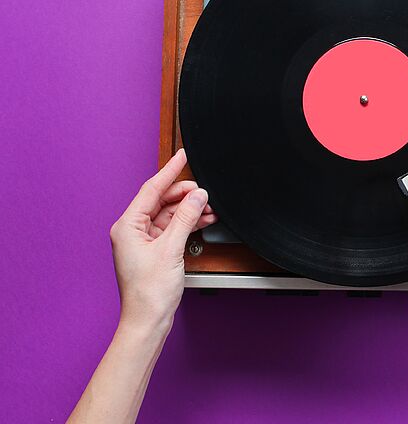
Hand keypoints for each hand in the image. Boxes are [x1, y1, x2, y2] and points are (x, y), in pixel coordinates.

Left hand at [109, 149, 215, 331]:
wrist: (148, 321)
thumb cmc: (149, 292)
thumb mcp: (171, 249)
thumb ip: (186, 218)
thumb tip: (198, 195)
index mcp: (127, 226)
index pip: (152, 189)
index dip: (170, 171)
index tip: (183, 155)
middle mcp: (132, 231)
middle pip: (162, 200)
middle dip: (185, 194)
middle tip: (205, 189)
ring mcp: (143, 241)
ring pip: (170, 214)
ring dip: (190, 210)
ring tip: (210, 207)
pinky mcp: (155, 251)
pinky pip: (172, 228)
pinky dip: (188, 223)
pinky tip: (204, 220)